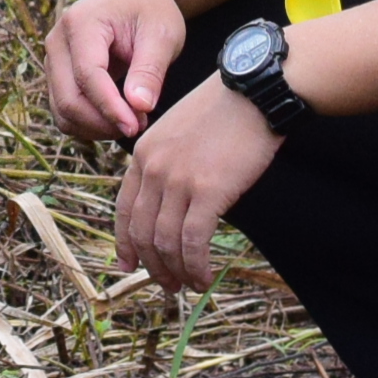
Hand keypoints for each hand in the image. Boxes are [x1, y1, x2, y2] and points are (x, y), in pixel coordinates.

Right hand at [43, 0, 187, 140]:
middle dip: (103, 122)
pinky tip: (118, 118)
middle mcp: (57, 41)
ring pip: (62, 112)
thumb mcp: (162, 35)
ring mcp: (53, 60)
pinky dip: (89, 125)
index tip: (137, 127)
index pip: (87, 75)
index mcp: (81, 23)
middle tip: (140, 125)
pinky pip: (65, 113)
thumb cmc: (150, 11)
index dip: (110, 107)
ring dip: (96, 128)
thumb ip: (150, 70)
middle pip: (68, 99)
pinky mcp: (58, 76)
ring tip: (133, 121)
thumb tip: (140, 107)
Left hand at [114, 75, 279, 292]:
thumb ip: (168, 164)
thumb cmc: (225, 111)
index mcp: (143, 153)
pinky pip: (193, 241)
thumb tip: (173, 204)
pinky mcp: (207, 191)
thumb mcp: (179, 132)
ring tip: (188, 285)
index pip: (125, 208)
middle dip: (152, 265)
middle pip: (142, 231)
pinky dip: (196, 265)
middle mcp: (153, 168)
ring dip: (176, 271)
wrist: (253, 91)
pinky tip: (204, 277)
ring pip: (165, 242)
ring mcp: (177, 180)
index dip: (125, 242)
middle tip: (167, 285)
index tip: (129, 264)